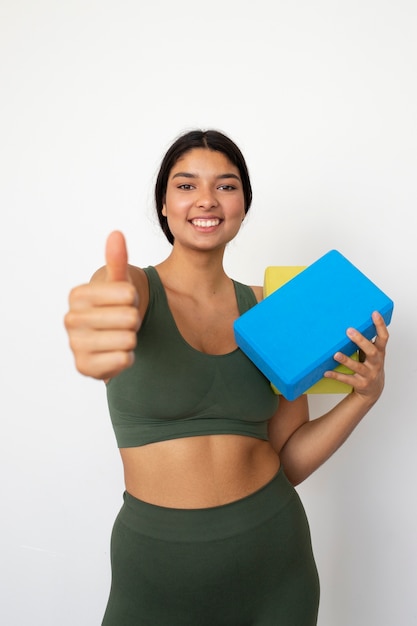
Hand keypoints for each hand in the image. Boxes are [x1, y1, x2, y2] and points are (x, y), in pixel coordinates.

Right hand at [64, 231, 139, 379]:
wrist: (110, 335)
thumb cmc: (115, 304)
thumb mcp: (120, 281)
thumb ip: (118, 260)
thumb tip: (116, 234)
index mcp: (77, 295)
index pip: (127, 294)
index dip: (133, 298)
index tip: (123, 301)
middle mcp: (70, 319)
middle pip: (130, 318)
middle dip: (133, 320)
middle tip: (122, 321)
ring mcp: (75, 345)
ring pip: (128, 340)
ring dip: (131, 339)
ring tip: (118, 335)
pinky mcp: (84, 367)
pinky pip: (123, 360)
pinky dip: (127, 357)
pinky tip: (116, 352)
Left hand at [324, 311, 388, 405]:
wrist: (373, 390)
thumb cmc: (370, 366)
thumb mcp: (371, 353)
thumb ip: (365, 341)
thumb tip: (349, 323)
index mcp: (380, 352)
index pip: (384, 337)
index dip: (380, 325)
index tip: (374, 313)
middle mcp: (376, 363)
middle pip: (371, 351)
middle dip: (360, 340)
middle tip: (349, 330)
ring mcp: (369, 374)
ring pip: (358, 367)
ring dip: (346, 360)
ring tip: (336, 354)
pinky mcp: (361, 384)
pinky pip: (347, 379)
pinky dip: (336, 375)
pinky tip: (326, 372)